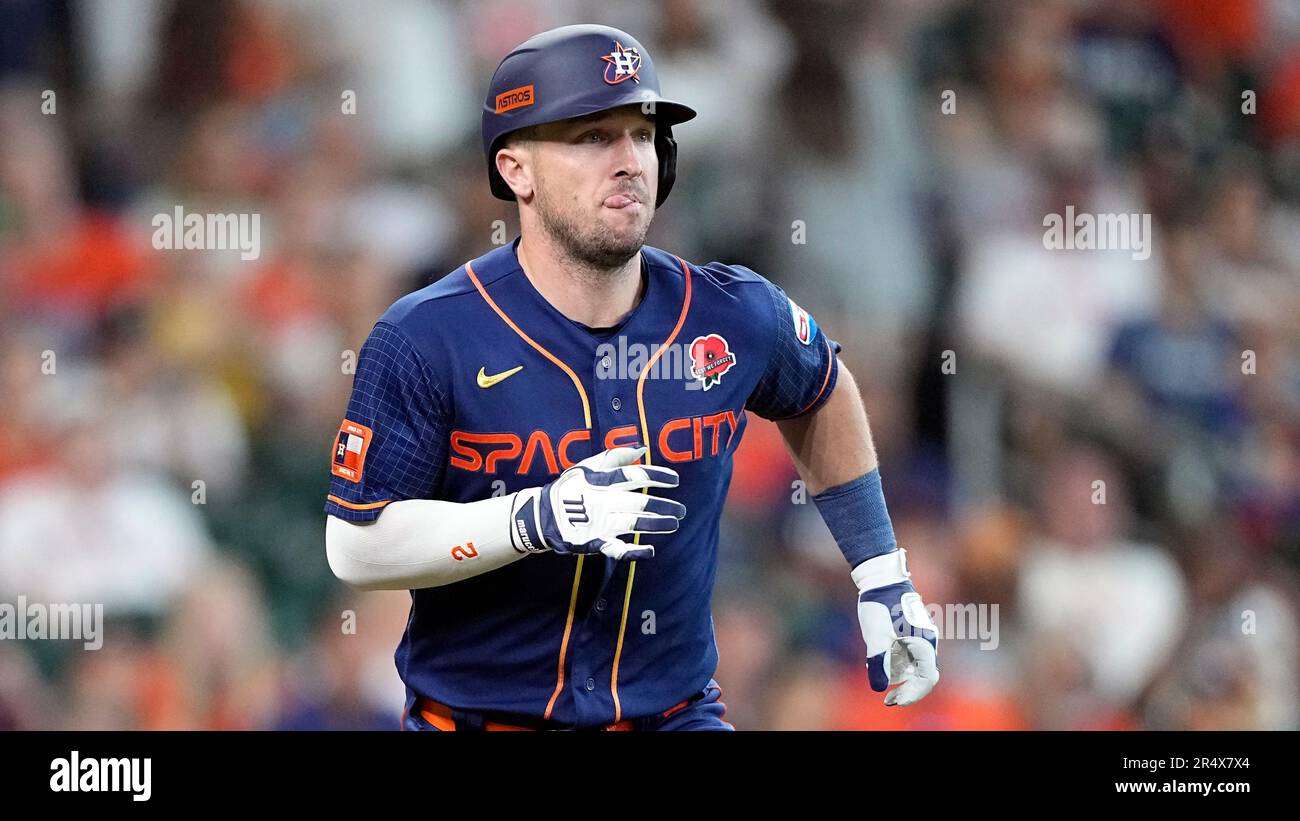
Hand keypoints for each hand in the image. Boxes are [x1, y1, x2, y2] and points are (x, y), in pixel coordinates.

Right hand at [510, 446, 684, 560]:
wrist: (543, 515)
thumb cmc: (570, 488)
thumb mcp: (587, 466)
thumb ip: (615, 456)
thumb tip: (642, 448)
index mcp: (602, 481)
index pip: (634, 476)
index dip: (657, 476)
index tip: (675, 480)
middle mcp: (603, 501)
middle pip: (638, 503)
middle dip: (663, 506)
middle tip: (682, 510)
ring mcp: (599, 523)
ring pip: (632, 524)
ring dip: (655, 525)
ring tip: (674, 524)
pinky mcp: (595, 541)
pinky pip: (617, 549)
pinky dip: (634, 551)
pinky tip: (651, 550)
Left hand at [853, 548, 939, 705]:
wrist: (881, 578)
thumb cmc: (881, 605)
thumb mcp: (876, 636)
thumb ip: (878, 662)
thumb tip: (879, 688)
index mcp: (925, 643)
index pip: (927, 679)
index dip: (913, 694)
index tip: (895, 701)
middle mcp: (927, 642)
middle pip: (922, 675)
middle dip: (906, 689)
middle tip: (887, 700)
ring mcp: (920, 637)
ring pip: (913, 666)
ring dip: (899, 676)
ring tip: (876, 674)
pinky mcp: (911, 633)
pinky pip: (907, 655)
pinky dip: (896, 664)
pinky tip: (878, 662)